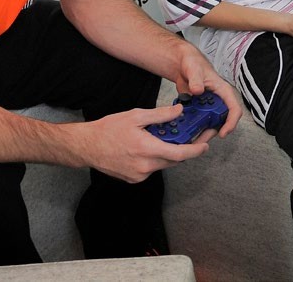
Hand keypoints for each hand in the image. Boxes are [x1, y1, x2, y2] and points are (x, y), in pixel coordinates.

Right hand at [81, 105, 212, 182]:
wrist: (87, 146)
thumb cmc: (108, 129)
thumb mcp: (135, 116)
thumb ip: (160, 115)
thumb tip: (179, 112)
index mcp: (147, 149)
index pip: (180, 153)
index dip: (195, 150)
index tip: (205, 145)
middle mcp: (145, 166)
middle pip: (173, 160)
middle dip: (184, 150)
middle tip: (190, 138)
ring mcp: (139, 175)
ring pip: (162, 164)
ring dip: (167, 153)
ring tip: (164, 139)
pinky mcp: (134, 179)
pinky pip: (151, 169)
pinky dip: (155, 159)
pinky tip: (147, 147)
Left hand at [170, 45, 242, 137]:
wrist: (182, 65)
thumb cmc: (193, 63)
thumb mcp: (193, 69)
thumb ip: (196, 79)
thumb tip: (198, 90)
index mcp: (223, 91)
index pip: (234, 109)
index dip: (231, 123)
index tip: (223, 133)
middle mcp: (218, 101)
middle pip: (221, 121)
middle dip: (212, 132)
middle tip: (200, 141)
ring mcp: (209, 107)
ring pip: (210, 124)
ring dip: (202, 133)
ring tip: (191, 140)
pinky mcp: (199, 110)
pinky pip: (199, 122)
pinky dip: (193, 127)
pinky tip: (184, 132)